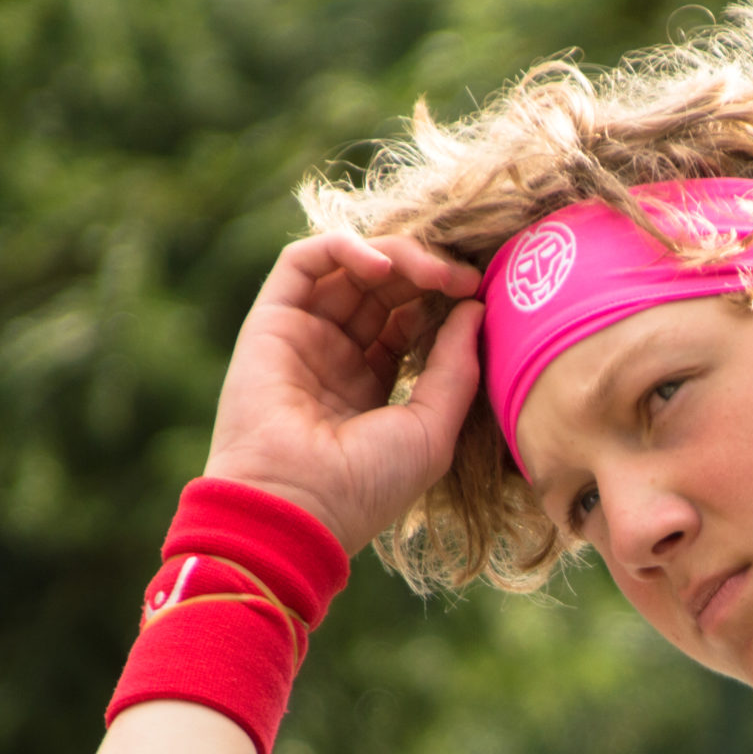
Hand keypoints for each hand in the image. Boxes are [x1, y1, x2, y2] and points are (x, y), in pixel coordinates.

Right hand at [203, 230, 483, 554]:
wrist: (296, 506)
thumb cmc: (366, 484)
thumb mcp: (432, 428)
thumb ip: (455, 368)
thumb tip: (475, 308)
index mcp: (373, 384)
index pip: (409, 319)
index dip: (444, 300)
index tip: (481, 296)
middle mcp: (335, 355)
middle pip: (385, 288)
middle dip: (428, 273)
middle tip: (465, 279)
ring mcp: (303, 336)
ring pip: (351, 267)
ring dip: (398, 257)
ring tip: (434, 274)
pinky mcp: (271, 320)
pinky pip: (303, 262)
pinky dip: (345, 248)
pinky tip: (384, 268)